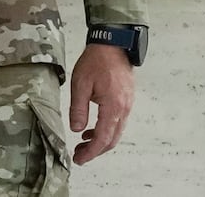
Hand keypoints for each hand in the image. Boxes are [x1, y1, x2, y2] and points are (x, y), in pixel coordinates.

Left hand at [69, 43, 135, 164]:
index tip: (79, 159)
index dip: (90, 152)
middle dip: (95, 150)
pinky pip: (118, 121)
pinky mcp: (126, 99)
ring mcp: (127, 104)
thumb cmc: (96, 61)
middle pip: (112, 140)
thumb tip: (76, 129)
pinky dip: (106, 129)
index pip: (102, 139)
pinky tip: (92, 128)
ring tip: (82, 143)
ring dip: (100, 141)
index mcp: (113, 107)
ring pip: (116, 132)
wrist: (113, 44)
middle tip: (79, 154)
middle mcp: (124, 109)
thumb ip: (78, 109)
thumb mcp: (80, 84)